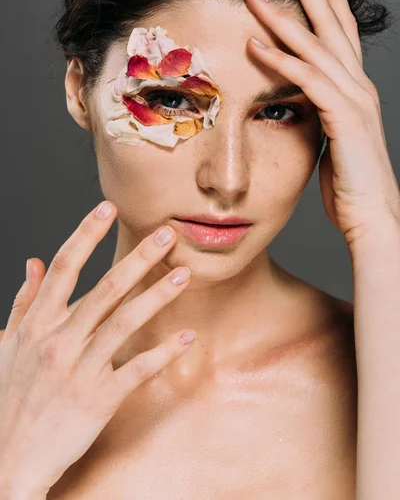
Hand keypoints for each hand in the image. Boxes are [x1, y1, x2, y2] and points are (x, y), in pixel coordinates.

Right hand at [0, 202, 193, 493]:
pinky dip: (163, 353)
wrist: (6, 461)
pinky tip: (187, 338)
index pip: (64, 268)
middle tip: (167, 234)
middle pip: (105, 288)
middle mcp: (58, 341)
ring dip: (157, 296)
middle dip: (139, 258)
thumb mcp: (6, 346)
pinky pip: (137, 370)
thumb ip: (23, 303)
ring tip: (184, 275)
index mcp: (37, 325)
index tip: (107, 208)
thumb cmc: (6, 400)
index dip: (86, 234)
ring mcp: (79, 371)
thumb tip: (34, 262)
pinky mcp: (98, 400)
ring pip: (125, 322)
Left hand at [244, 0, 399, 244]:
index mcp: (355, 93)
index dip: (328, 8)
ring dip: (284, 18)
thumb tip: (302, 107)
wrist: (371, 215)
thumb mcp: (333, 141)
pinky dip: (279, 61)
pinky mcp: (343, 117)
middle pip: (332, 30)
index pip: (341, 40)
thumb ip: (322, 117)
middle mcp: (358, 88)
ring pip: (316, 48)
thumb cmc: (350, 186)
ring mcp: (353, 100)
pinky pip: (306, 80)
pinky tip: (255, 44)